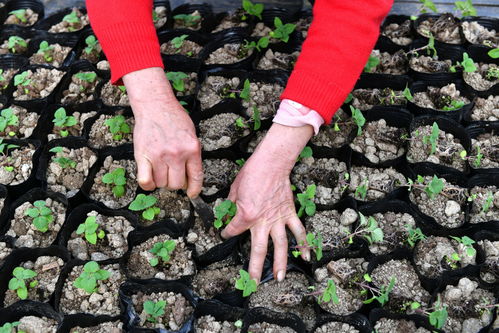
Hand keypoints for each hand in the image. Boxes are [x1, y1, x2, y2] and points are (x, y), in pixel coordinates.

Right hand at [123, 67, 202, 196]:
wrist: (156, 105)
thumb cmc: (174, 119)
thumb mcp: (191, 135)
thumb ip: (192, 155)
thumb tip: (189, 178)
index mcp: (192, 149)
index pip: (196, 177)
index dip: (194, 189)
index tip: (192, 194)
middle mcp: (177, 154)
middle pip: (177, 184)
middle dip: (175, 183)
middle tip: (171, 175)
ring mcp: (160, 156)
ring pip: (161, 183)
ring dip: (161, 181)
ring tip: (160, 170)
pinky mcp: (143, 156)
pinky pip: (145, 181)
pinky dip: (148, 184)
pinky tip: (150, 178)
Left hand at [221, 123, 313, 281]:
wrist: (271, 163)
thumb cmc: (251, 174)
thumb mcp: (233, 190)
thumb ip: (230, 207)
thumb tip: (228, 216)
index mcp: (246, 215)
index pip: (232, 230)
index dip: (226, 232)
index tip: (225, 232)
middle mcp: (262, 221)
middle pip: (258, 250)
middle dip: (255, 268)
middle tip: (253, 283)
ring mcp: (278, 219)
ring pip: (280, 245)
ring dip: (281, 263)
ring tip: (280, 278)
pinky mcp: (289, 213)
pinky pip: (298, 231)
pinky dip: (303, 243)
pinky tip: (306, 256)